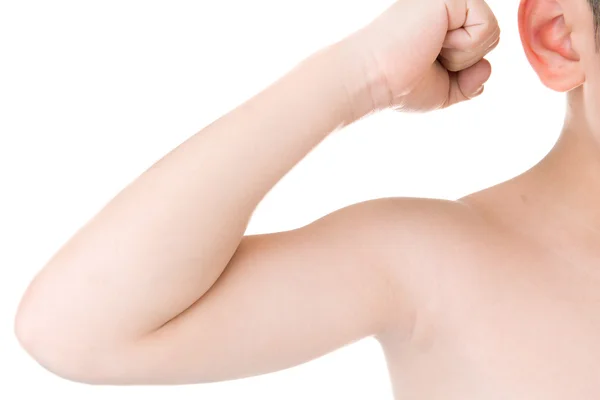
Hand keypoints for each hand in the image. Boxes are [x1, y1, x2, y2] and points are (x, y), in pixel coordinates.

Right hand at [348, 0, 499, 112]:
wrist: (371, 78)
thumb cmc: (396, 85)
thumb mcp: (442, 90)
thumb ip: (469, 82)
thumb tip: (487, 68)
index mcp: (440, 22)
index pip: (480, 43)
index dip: (462, 68)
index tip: (424, 67)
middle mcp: (444, 6)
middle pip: (491, 37)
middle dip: (465, 62)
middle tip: (426, 59)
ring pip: (492, 33)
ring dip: (463, 56)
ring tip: (427, 50)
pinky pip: (487, 27)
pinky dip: (464, 48)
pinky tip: (433, 43)